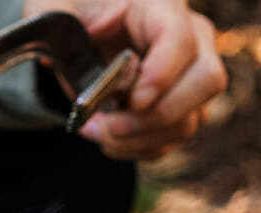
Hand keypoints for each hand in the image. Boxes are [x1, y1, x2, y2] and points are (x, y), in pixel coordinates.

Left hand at [23, 0, 227, 159]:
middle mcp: (190, 38)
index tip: (133, 100)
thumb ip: (57, 18)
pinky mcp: (182, 108)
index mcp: (159, 6)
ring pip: (190, 119)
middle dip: (156, 116)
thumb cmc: (73, 15)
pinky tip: (107, 137)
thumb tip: (79, 42)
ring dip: (139, 139)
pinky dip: (137, 149)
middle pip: (206, 81)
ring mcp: (191, 76)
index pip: (181, 38)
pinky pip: (171, 141)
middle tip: (111, 126)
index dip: (162, 74)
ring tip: (98, 131)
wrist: (81, 34)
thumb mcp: (53, 7)